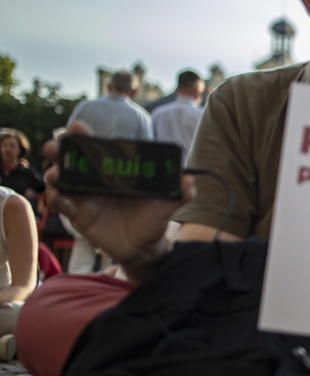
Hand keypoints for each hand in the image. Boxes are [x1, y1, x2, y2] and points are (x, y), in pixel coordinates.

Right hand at [45, 123, 192, 277]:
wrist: (145, 248)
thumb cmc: (153, 220)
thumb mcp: (167, 205)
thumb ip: (180, 193)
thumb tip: (189, 180)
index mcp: (115, 171)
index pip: (96, 148)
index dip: (83, 135)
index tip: (77, 127)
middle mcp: (95, 180)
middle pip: (70, 159)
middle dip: (58, 149)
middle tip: (55, 147)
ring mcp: (84, 196)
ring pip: (60, 179)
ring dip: (53, 173)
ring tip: (56, 175)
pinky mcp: (78, 215)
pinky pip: (61, 204)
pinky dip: (54, 199)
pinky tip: (56, 196)